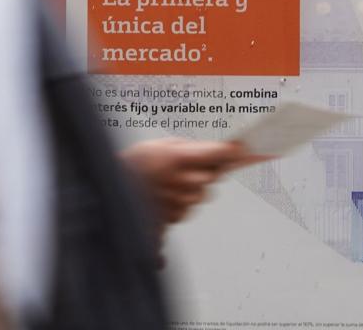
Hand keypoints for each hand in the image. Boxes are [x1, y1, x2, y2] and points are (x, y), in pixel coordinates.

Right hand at [120, 138, 260, 224]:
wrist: (109, 194)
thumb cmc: (130, 166)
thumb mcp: (157, 145)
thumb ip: (186, 148)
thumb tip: (210, 150)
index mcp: (180, 159)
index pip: (220, 153)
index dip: (237, 151)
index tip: (253, 148)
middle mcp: (184, 183)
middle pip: (213, 175)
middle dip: (205, 169)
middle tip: (186, 163)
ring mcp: (181, 202)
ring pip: (202, 192)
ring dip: (192, 185)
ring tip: (167, 179)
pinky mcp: (176, 217)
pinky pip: (188, 206)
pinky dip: (180, 198)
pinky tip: (164, 192)